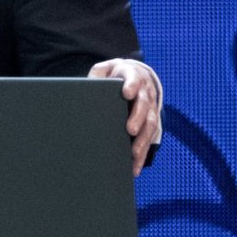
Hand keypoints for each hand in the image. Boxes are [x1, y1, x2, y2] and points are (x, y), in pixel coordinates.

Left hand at [88, 58, 161, 176]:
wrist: (135, 74)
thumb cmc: (115, 74)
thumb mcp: (105, 69)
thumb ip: (97, 75)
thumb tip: (85, 88)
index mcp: (133, 76)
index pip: (134, 79)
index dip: (132, 86)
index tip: (127, 93)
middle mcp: (146, 92)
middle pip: (145, 104)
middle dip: (138, 117)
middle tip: (130, 130)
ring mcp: (151, 107)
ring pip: (151, 124)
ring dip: (143, 140)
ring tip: (134, 153)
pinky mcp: (151, 121)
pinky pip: (150, 139)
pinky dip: (143, 153)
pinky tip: (135, 167)